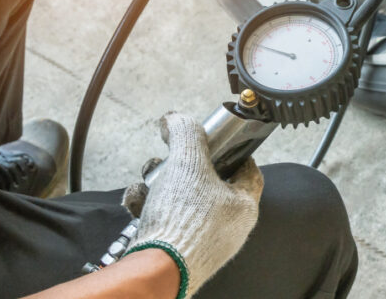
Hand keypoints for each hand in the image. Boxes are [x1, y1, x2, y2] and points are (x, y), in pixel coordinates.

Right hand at [122, 113, 263, 297]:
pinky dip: (149, 206)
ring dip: (160, 184)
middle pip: (208, 182)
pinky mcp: (177, 250)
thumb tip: (176, 118)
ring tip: (149, 181)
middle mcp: (227, 226)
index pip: (248, 169)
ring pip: (182, 199)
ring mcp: (202, 240)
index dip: (234, 150)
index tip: (218, 139)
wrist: (156, 267)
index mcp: (243, 206)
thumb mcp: (188, 162)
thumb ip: (184, 134)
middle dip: (183, 166)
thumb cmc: (184, 220)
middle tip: (171, 157)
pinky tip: (137, 201)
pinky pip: (165, 219)